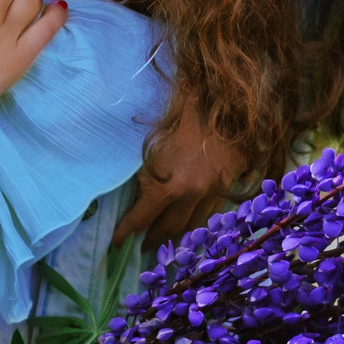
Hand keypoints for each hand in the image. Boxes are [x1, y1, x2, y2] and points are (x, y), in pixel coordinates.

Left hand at [114, 101, 244, 247]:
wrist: (221, 98)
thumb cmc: (177, 115)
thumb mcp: (150, 145)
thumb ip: (143, 176)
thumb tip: (134, 196)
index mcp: (168, 187)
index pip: (141, 219)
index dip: (126, 232)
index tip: (116, 241)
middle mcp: (191, 195)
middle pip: (169, 228)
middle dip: (152, 239)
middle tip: (140, 245)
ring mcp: (213, 191)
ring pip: (193, 224)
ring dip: (177, 233)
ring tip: (164, 236)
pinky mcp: (227, 184)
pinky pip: (210, 211)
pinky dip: (198, 219)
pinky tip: (189, 218)